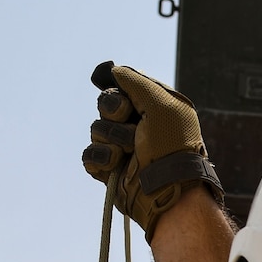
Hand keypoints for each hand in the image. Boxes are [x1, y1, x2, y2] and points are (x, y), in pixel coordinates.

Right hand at [82, 60, 223, 240]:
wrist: (169, 191)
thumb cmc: (172, 147)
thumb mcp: (162, 105)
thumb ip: (137, 82)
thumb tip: (113, 70)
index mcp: (152, 109)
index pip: (122, 87)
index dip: (119, 91)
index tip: (127, 100)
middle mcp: (137, 126)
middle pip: (105, 104)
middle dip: (114, 113)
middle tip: (130, 124)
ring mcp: (122, 148)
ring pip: (96, 129)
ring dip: (112, 139)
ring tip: (131, 152)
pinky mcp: (110, 170)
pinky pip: (89, 155)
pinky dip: (101, 158)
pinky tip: (115, 165)